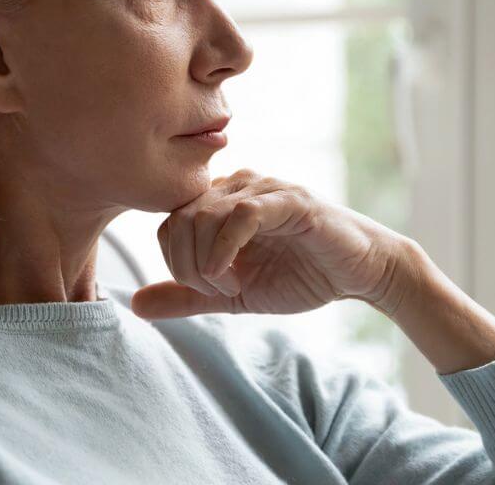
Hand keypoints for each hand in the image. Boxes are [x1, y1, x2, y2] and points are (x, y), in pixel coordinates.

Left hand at [129, 168, 424, 319]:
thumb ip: (186, 296)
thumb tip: (134, 306)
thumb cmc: (300, 276)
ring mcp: (262, 190)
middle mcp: (236, 187)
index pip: (168, 223)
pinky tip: (234, 274)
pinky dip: (225, 248)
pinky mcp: (288, 200)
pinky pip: (240, 214)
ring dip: (206, 261)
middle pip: (178, 218)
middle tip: (216, 290)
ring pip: (203, 214)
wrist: (360, 274)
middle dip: (186, 264)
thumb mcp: (232, 295)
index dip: (175, 262)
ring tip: (231, 285)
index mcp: (219, 204)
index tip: (205, 290)